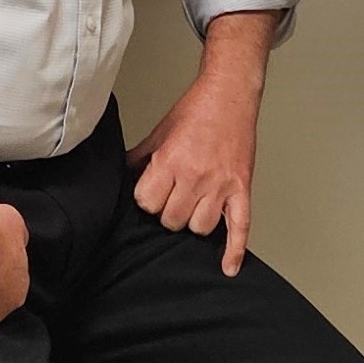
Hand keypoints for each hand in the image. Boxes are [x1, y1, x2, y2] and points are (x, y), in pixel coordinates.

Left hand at [127, 77, 262, 273]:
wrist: (230, 95)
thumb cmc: (196, 111)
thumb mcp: (159, 133)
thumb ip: (140, 158)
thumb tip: (122, 173)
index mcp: (171, 162)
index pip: (147, 203)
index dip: (148, 200)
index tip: (152, 192)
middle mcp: (195, 176)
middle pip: (172, 220)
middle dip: (168, 212)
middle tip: (173, 197)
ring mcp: (220, 185)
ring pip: (200, 228)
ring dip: (194, 222)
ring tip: (193, 207)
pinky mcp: (241, 189)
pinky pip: (240, 226)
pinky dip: (235, 251)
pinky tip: (228, 267)